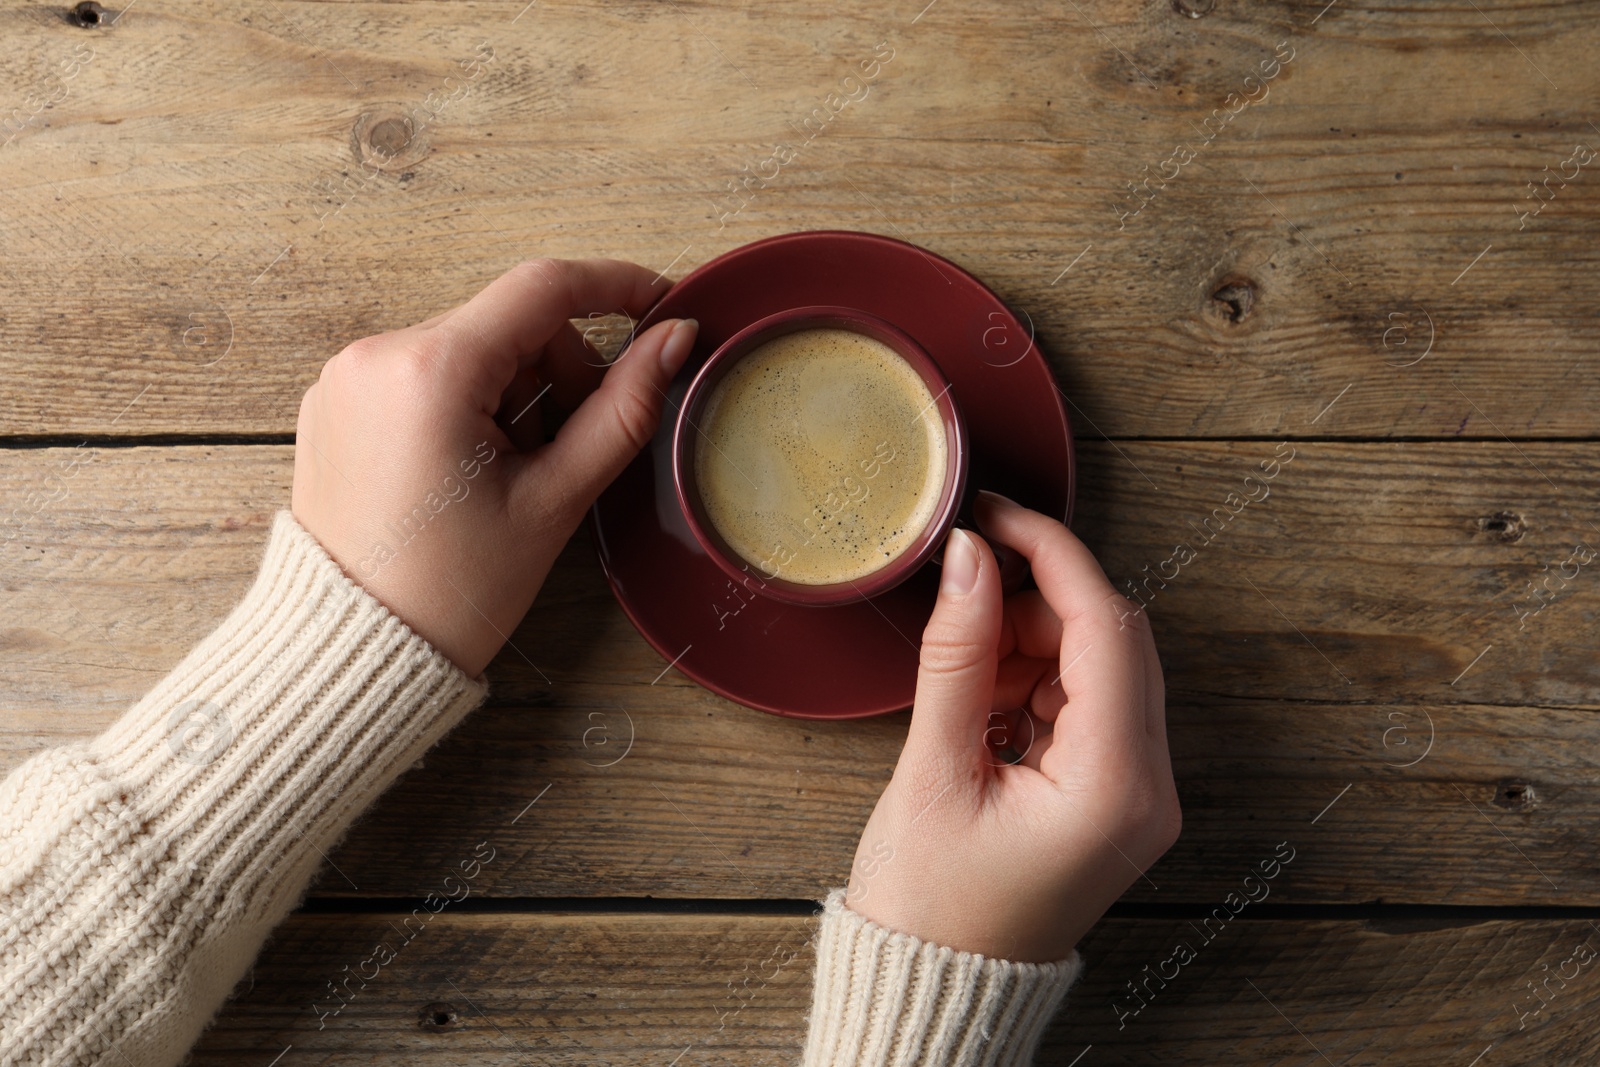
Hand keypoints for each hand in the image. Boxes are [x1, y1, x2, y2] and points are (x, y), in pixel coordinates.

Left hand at [291, 257, 698, 676]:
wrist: (353, 653)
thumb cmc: (448, 591)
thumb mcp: (554, 499)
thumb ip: (624, 409)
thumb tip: (674, 341)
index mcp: (430, 370)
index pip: (544, 289)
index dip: (616, 287)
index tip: (661, 304)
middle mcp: (377, 355)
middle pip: (508, 323)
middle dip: (559, 371)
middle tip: (573, 448)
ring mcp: (348, 377)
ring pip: (469, 349)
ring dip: (513, 392)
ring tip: (513, 475)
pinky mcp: (336, 403)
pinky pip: (424, 374)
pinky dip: (467, 404)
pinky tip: (473, 471)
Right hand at [843, 490, 1179, 961]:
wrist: (934, 988)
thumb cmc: (930, 910)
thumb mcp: (932, 771)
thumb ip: (956, 656)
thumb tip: (970, 560)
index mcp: (1116, 788)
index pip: (1106, 629)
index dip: (1052, 555)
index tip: (997, 517)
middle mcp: (1148, 790)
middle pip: (1116, 640)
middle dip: (1038, 600)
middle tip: (966, 590)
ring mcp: (1137, 796)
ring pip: (1101, 666)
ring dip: (1033, 642)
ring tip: (964, 673)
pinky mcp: (1112, 797)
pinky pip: (1086, 704)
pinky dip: (1034, 681)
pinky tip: (982, 702)